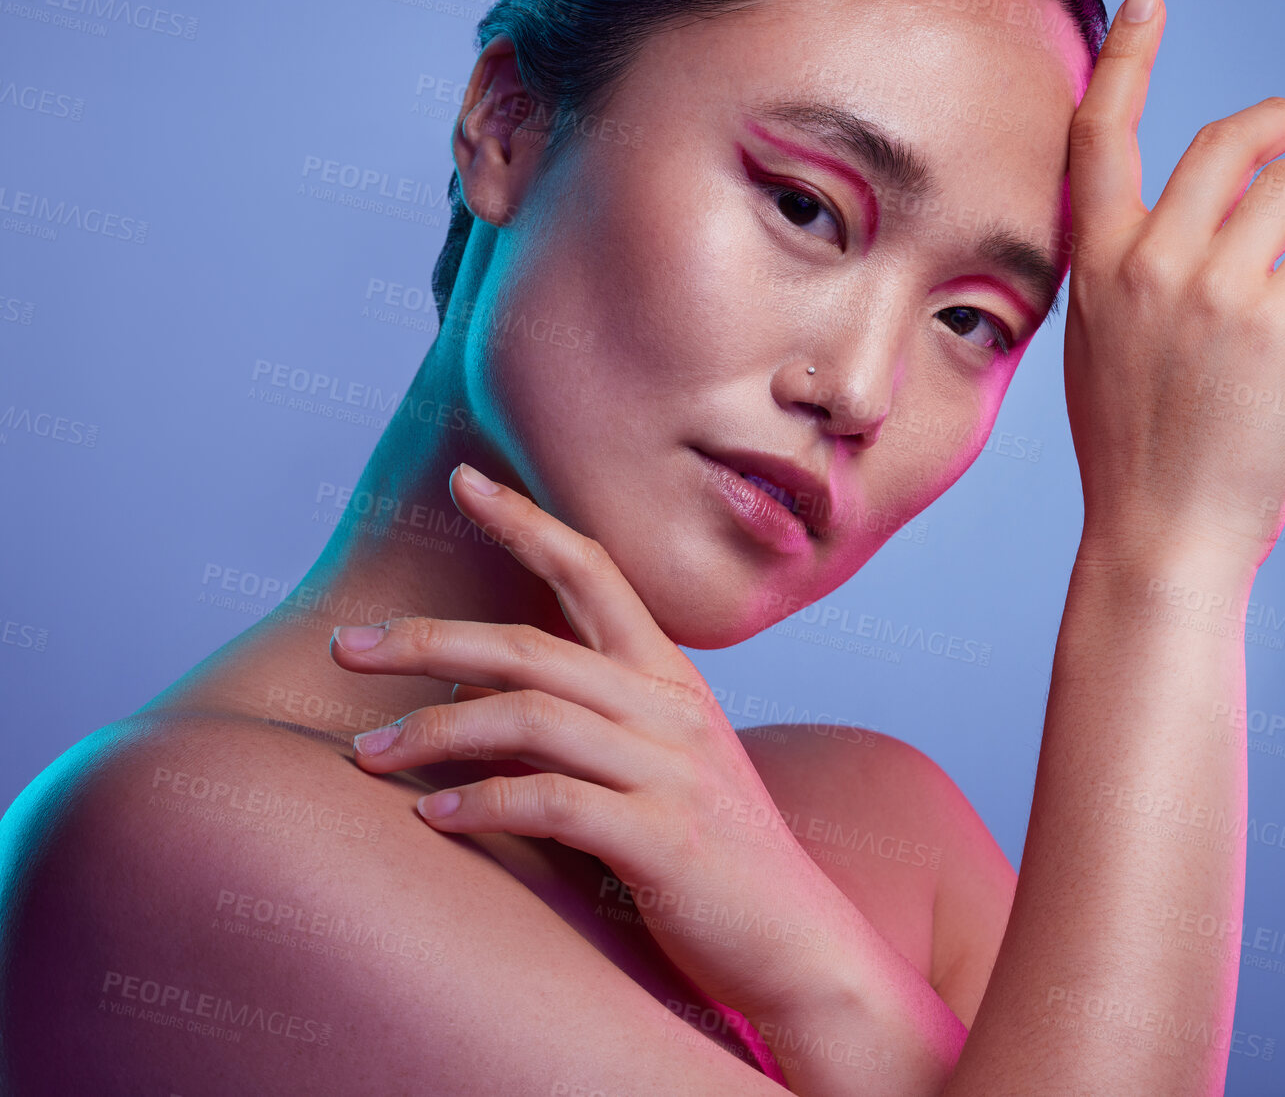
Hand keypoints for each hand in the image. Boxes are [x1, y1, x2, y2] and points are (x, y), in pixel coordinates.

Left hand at [328, 463, 864, 1020]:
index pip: (594, 571)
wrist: (799, 942)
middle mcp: (670, 707)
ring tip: (367, 752)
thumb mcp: (658, 764)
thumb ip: (584, 720)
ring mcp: (670, 769)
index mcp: (670, 677)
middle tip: (345, 648)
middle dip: (426, 640)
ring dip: (433, 731)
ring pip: (529, 717)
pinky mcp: (663, 838)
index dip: (527, 522)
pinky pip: (551, 801)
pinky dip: (483, 802)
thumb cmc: (713, 854)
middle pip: (530, 647)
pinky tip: (433, 817)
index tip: (463, 481)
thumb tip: (473, 693)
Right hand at [1062, 0, 1284, 568]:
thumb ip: (1135, 279)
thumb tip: (1214, 231)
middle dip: (1282, 117)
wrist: (1158, 535)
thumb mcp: (1103, 348)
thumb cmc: (1132, 450)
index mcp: (1093, 267)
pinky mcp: (1274, 328)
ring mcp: (1207, 294)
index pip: (1099, 135)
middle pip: (1222, 141)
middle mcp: (1143, 265)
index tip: (1149, 2)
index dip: (1127, 57)